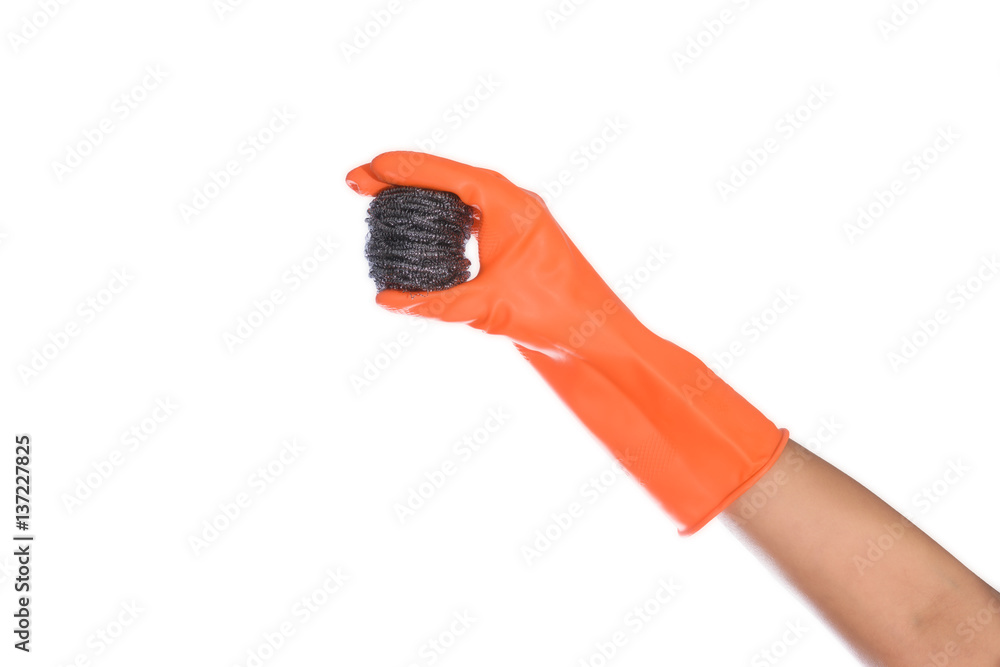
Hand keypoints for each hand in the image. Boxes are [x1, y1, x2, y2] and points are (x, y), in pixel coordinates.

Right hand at [346, 151, 635, 354]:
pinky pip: (470, 212)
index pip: (444, 173)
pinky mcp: (516, 236)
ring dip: (418, 193)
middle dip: (399, 178)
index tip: (366, 169)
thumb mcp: (485, 309)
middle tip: (355, 184)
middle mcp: (512, 200)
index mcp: (507, 202)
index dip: (401, 168)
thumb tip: (383, 300)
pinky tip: (419, 223)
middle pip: (445, 176)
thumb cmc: (552, 314)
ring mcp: (516, 216)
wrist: (595, 333)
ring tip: (378, 198)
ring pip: (457, 192)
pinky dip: (440, 212)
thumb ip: (432, 305)